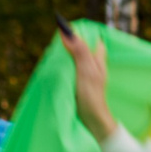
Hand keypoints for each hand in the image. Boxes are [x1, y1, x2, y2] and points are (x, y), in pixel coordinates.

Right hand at [58, 19, 116, 141]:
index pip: (91, 39)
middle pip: (82, 47)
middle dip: (69, 44)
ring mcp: (87, 75)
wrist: (92, 120)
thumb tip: (68, 32)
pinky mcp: (80, 85)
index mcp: (98, 59)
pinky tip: (56, 72)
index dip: (79, 34)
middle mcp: (94, 65)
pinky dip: (63, 68)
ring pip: (75, 59)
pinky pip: (70, 70)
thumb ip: (79, 51)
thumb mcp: (85, 71)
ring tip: (52, 57)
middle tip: (55, 44)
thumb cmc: (91, 96)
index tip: (64, 31)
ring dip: (65, 57)